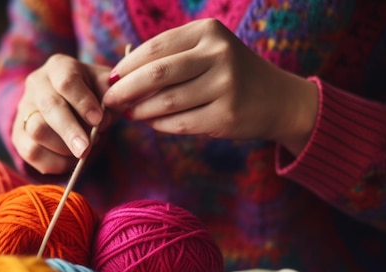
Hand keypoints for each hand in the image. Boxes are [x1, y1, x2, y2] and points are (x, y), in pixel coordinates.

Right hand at [13, 54, 112, 174]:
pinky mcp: (18, 133)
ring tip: (82, 151)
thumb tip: (104, 116)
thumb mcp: (105, 87)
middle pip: (49, 107)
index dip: (83, 102)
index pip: (67, 82)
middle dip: (70, 131)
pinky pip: (30, 152)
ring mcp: (24, 108)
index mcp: (59, 66)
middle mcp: (36, 83)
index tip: (98, 120)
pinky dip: (52, 162)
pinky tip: (69, 161)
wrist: (70, 106)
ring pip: (36, 130)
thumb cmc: (92, 94)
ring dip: (63, 147)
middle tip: (86, 149)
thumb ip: (109, 96)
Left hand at [102, 19, 317, 154]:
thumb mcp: (206, 52)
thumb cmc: (228, 73)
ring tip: (127, 113)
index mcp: (209, 32)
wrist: (276, 99)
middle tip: (109, 100)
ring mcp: (225, 86)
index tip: (112, 78)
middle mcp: (219, 55)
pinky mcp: (226, 116)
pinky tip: (150, 123)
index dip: (128, 65)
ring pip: (166, 102)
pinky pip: (180, 123)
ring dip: (139, 110)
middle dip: (125, 89)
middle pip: (157, 74)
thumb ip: (169, 58)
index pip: (156, 47)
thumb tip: (120, 75)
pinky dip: (159, 124)